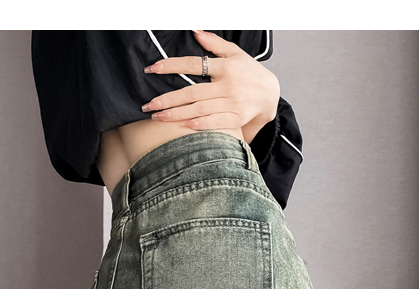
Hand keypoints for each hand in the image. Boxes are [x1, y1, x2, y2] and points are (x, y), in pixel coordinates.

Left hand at [141, 30, 279, 141]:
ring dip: (177, 114)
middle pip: (192, 92)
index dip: (171, 66)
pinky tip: (184, 126)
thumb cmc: (249, 72)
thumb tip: (195, 31)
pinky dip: (200, 124)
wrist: (270, 94)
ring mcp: (232, 103)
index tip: (152, 69)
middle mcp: (228, 85)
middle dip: (168, 99)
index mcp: (225, 67)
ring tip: (158, 117)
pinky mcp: (236, 118)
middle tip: (149, 105)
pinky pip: (216, 122)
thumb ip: (214, 44)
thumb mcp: (235, 53)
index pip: (193, 64)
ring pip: (200, 109)